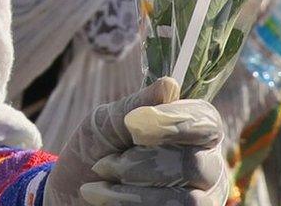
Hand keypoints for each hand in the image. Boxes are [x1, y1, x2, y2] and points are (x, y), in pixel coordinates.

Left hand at [47, 77, 230, 205]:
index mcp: (192, 130)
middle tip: (103, 164)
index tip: (135, 125)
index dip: (175, 123)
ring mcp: (203, 198)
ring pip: (188, 200)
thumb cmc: (95, 151)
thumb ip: (134, 106)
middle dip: (140, 165)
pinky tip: (106, 201)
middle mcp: (207, 164)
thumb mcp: (104, 124)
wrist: (73, 192)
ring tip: (100, 186)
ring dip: (135, 192)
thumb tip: (170, 84)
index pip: (207, 121)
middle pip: (195, 164)